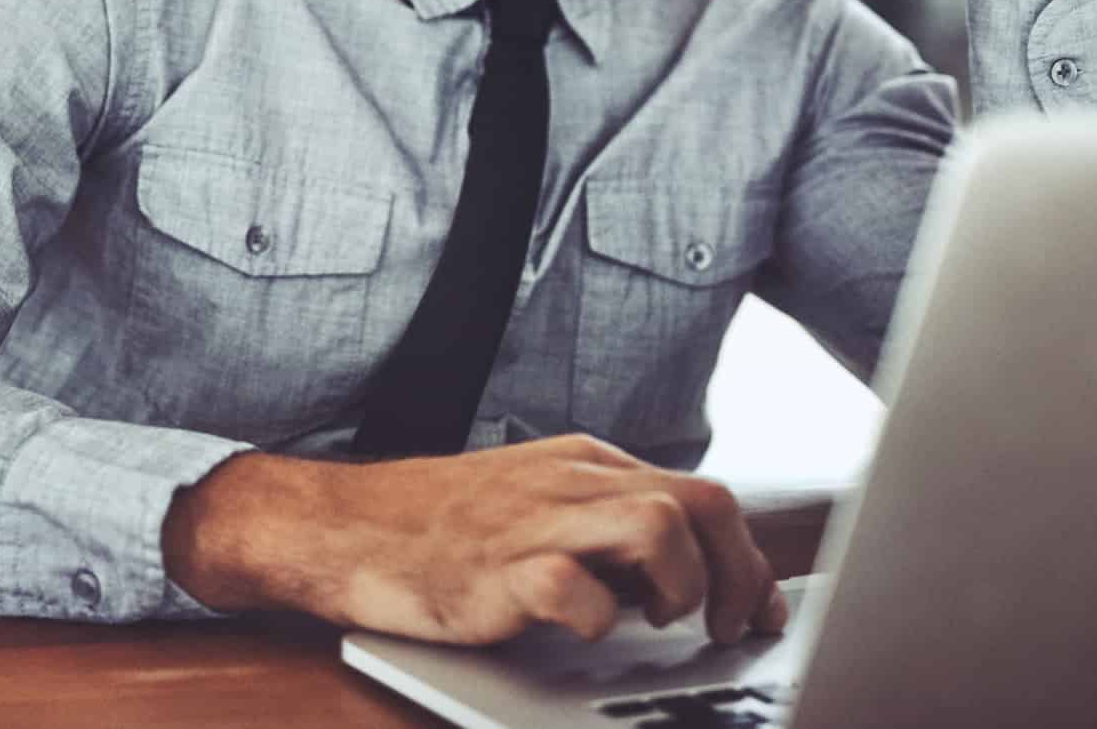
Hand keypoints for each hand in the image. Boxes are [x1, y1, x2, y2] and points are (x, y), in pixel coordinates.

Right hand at [163, 434, 786, 646]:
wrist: (337, 526)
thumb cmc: (433, 528)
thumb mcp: (532, 504)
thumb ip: (600, 524)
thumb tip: (682, 572)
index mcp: (584, 465)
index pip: (704, 496)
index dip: (749, 561)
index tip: (759, 610)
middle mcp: (569, 483)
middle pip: (702, 504)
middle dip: (739, 575)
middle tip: (730, 628)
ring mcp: (531, 522)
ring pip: (658, 528)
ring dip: (681, 587)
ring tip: (659, 623)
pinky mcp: (494, 570)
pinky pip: (573, 589)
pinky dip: (595, 619)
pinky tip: (583, 630)